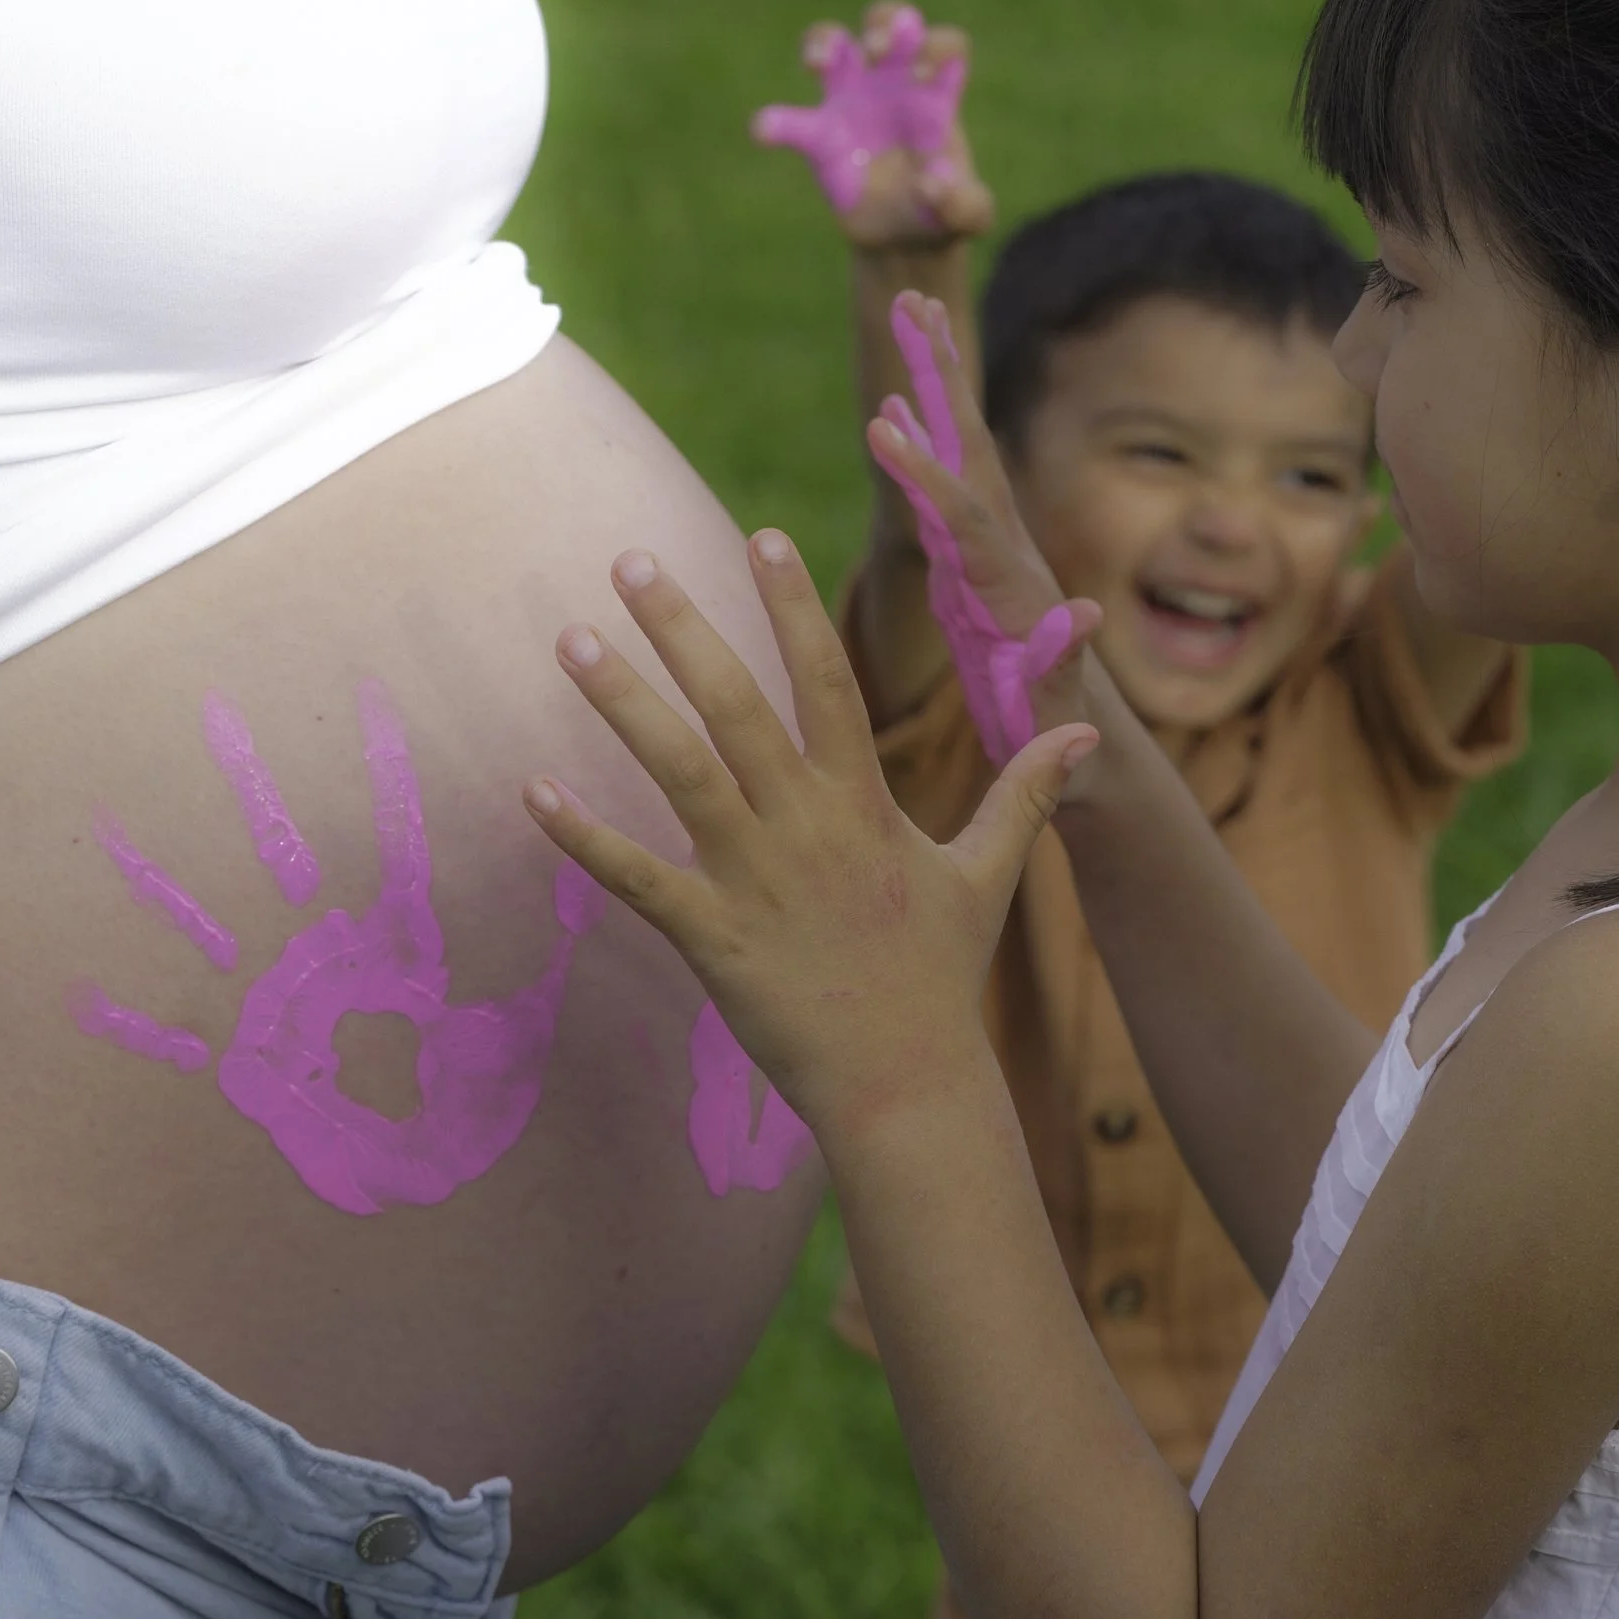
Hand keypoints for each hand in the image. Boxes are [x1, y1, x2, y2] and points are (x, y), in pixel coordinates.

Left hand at [522, 531, 1095, 1133]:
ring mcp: (754, 879)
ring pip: (679, 771)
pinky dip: (584, 836)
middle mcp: (804, 826)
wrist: (907, 1083)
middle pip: (735, 705)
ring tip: (572, 640)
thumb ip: (1026, 795)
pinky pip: (637, 878)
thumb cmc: (940, 978)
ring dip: (624, 703)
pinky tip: (534, 789)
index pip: (825, 679)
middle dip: (682, 627)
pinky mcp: (712, 937)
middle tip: (629, 561)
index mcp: (863, 803)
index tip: (760, 536)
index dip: (792, 605)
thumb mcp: (988, 876)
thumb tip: (1085, 734)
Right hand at [753, 1, 994, 251]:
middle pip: (889, 21)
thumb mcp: (968, 215)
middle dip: (883, 25)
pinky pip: (793, 120)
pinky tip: (764, 132)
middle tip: (877, 52)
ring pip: (834, 42)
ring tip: (818, 63)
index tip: (923, 73)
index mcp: (937, 93)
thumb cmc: (944, 211)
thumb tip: (932, 185)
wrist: (905, 239)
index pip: (944, 43)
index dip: (934, 46)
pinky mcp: (820, 136)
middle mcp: (894, 83)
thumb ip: (963, 205)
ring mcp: (853, 101)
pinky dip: (776, 123)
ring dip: (824, 41)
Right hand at [869, 290, 1115, 763]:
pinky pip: (942, 490)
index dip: (926, 472)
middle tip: (917, 298)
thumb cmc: (1063, 749)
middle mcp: (1008, 552)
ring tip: (913, 310)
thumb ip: (1064, 666)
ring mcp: (992, 552)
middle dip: (944, 376)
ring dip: (935, 382)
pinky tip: (890, 411)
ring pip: (960, 452)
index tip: (880, 423)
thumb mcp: (1059, 716)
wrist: (1084, 753)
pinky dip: (917, 444)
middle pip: (972, 449)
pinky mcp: (973, 565)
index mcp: (1014, 588)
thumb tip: (1084, 611)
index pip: (968, 516)